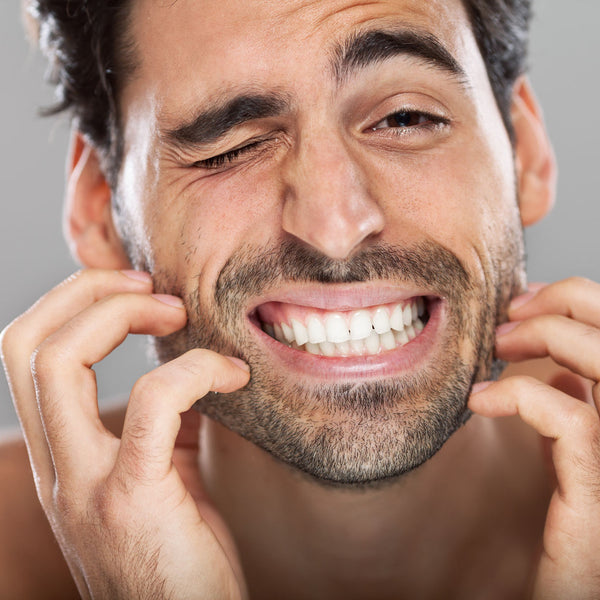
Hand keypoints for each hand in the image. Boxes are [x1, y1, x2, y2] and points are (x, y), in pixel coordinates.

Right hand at [0, 269, 249, 598]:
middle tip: (155, 289)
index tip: (137, 291)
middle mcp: (56, 469)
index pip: (25, 354)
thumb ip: (168, 417)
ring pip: (58, 363)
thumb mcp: (163, 473)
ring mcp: (83, 487)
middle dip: (89, 293)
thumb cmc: (182, 553)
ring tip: (180, 314)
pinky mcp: (131, 501)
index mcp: (62, 456)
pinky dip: (195, 369)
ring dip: (124, 314)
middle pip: (25, 345)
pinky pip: (154, 403)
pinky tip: (234, 376)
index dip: (73, 302)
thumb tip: (196, 355)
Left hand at [469, 277, 599, 598]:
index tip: (526, 302)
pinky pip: (577, 423)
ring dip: (548, 335)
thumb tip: (562, 374)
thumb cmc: (567, 530)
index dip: (580, 301)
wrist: (566, 597)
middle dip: (568, 302)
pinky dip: (523, 398)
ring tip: (497, 345)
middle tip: (511, 312)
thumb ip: (578, 414)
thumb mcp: (574, 461)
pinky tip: (482, 401)